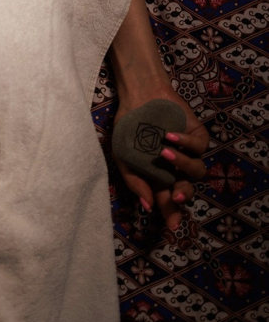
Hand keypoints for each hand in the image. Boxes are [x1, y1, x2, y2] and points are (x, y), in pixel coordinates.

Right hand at [113, 83, 209, 229]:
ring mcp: (189, 152)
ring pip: (197, 170)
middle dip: (183, 195)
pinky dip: (185, 143)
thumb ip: (134, 181)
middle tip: (176, 196)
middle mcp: (177, 168)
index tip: (173, 227)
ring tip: (164, 154)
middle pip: (187, 189)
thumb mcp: (123, 155)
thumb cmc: (128, 125)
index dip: (172, 214)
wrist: (137, 94)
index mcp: (159, 176)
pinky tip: (169, 136)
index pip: (169, 200)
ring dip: (182, 165)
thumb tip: (148, 206)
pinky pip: (199, 146)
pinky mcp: (198, 135)